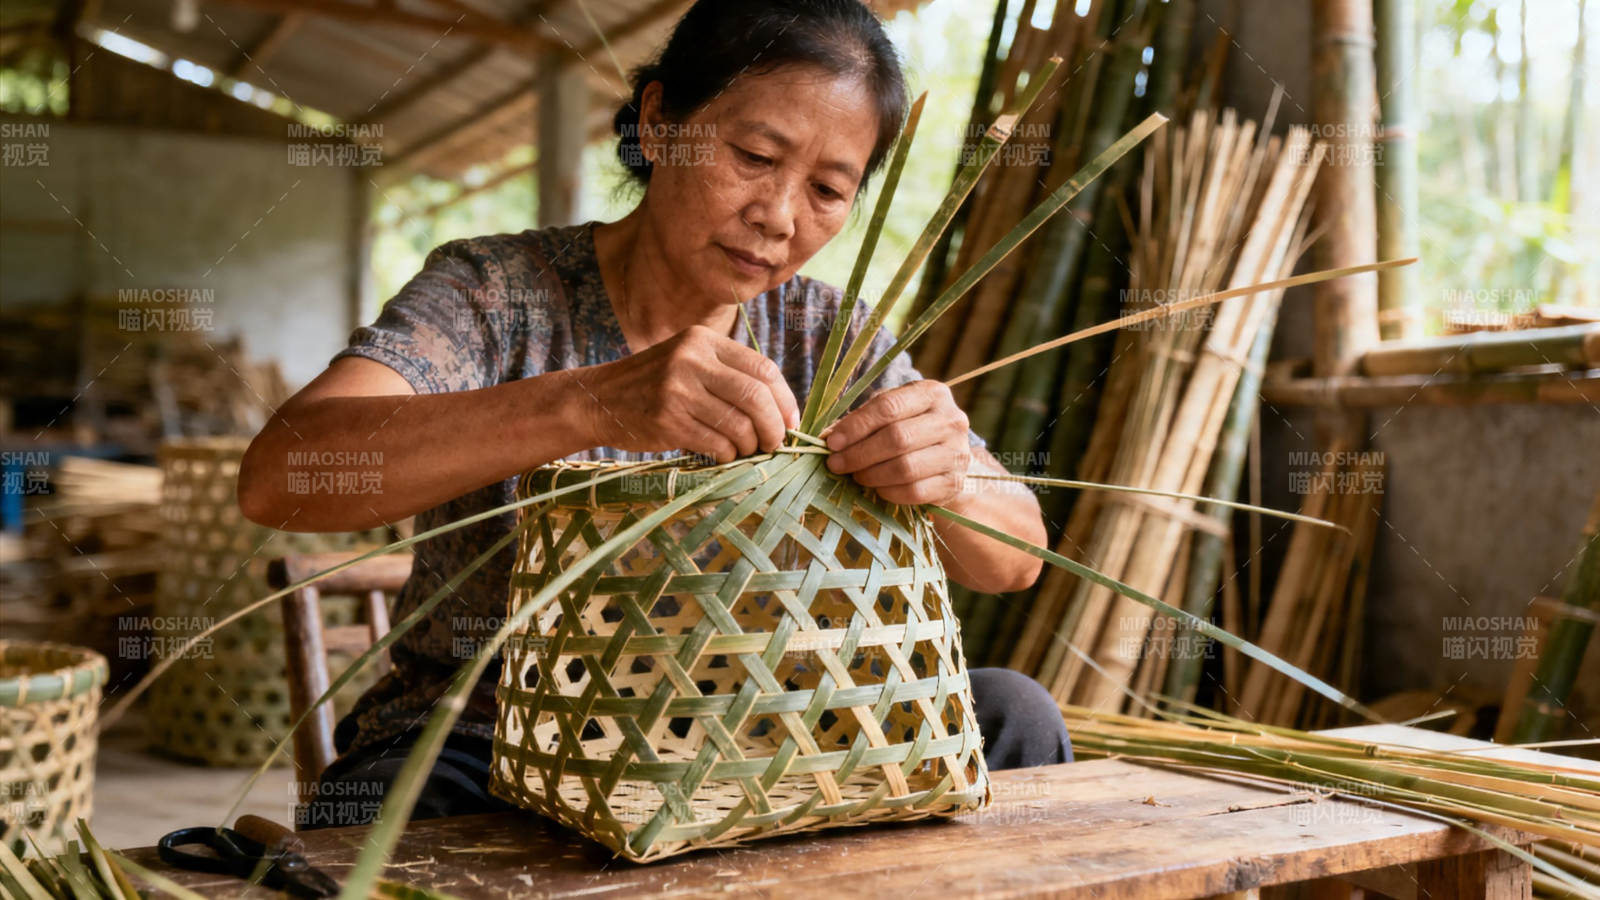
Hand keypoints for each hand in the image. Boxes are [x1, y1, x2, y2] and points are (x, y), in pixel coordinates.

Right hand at [574, 325, 799, 462]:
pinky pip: (716, 443)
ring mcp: (678, 390)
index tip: (789, 422)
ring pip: (739, 424)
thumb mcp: (688, 361)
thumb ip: (728, 375)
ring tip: (745, 450)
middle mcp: (692, 360)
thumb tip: (782, 410)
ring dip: (750, 445)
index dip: (785, 399)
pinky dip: (727, 454)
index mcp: (704, 341)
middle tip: (775, 444)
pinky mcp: (668, 420)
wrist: (598, 400)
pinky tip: (721, 454)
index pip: (763, 369)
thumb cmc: (653, 386)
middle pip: (756, 396)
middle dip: (774, 427)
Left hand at [822, 380, 971, 505]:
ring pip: (905, 467)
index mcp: (933, 393)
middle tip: (836, 464)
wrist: (950, 461)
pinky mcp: (954, 483)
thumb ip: (861, 421)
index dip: (856, 426)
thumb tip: (826, 437)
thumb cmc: (912, 430)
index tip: (832, 442)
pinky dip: (889, 492)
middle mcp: (951, 420)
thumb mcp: (891, 415)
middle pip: (897, 438)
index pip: (889, 407)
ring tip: (856, 476)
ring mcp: (957, 453)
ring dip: (871, 475)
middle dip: (859, 454)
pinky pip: (914, 491)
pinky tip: (878, 488)